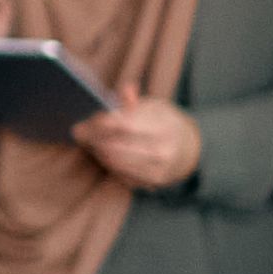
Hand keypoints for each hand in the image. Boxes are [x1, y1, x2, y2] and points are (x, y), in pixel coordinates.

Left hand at [77, 95, 202, 189]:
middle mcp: (162, 151)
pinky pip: (119, 174)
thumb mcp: (155, 106)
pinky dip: (108, 163)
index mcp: (164, 127)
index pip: (124, 125)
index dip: (100, 123)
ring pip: (113, 161)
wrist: (190, 150)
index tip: (86, 119)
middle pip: (114, 146)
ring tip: (94, 141)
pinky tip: (108, 153)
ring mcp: (157, 170)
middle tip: (81, 131)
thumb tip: (125, 90)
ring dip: (98, 150)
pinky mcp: (151, 183)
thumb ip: (135, 100)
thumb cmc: (165, 123)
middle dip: (93, 138)